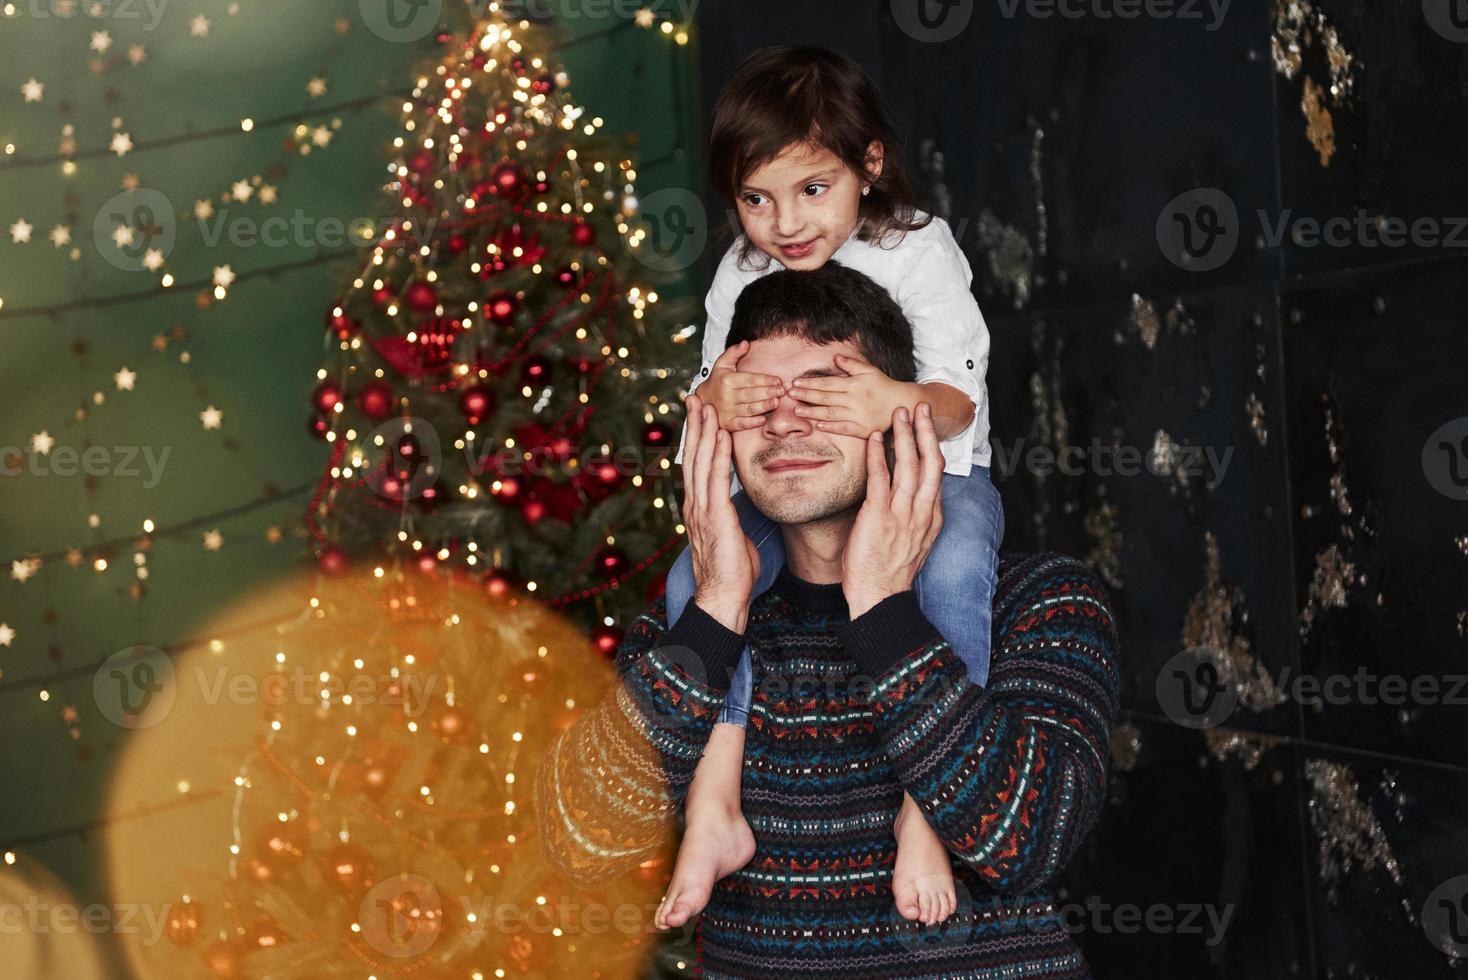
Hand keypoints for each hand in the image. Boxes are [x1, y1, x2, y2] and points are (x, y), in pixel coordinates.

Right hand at [680, 393, 757, 631]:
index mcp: (698, 509)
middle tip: (696, 396)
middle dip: (695, 425)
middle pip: (693, 456)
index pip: (696, 466)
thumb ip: (731, 517)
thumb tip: (738, 508)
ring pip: (702, 461)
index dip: (698, 439)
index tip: (701, 414)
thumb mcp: (732, 536)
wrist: (722, 598)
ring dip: (705, 431)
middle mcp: (695, 504)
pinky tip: (724, 435)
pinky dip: (719, 454)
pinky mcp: (715, 516)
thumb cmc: (731, 573)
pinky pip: (716, 478)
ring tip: (708, 405)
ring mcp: (702, 509)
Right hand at [699, 340, 785, 432]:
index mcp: (727, 380)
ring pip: (749, 409)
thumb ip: (734, 352)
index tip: (778, 380)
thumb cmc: (717, 381)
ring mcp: (727, 411)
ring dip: (764, 406)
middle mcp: (726, 396)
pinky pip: (741, 424)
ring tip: (777, 402)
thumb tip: (746, 343)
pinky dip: (752, 423)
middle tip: (782, 391)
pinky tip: (763, 419)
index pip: (749, 380)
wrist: (702, 400)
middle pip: (751, 394)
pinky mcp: (727, 424)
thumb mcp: (722, 364)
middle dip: (768, 392)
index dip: (765, 380)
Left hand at [789, 353, 916, 439]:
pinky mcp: (862, 429)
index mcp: (854, 384)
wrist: (903, 404)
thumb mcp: (870, 370)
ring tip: (798, 410)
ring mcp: (858, 415)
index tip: (795, 383)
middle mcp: (854, 399)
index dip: (810, 383)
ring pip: (831, 413)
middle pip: (826, 397)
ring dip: (813, 412)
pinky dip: (831, 427)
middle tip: (790, 394)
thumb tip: (835, 357)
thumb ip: (852, 364)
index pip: (827, 383)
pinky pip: (844, 428)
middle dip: (806, 395)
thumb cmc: (884, 386)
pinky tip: (818, 426)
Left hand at [841, 402, 944, 616]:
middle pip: (930, 462)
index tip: (928, 426)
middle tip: (922, 407)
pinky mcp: (879, 517)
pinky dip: (879, 455)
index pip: (938, 474)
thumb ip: (914, 517)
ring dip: (905, 435)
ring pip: (909, 465)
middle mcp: (922, 512)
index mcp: (931, 517)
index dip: (933, 446)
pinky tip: (875, 438)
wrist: (880, 598)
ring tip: (900, 412)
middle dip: (927, 432)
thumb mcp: (913, 542)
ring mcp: (902, 514)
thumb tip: (909, 498)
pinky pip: (880, 478)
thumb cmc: (889, 572)